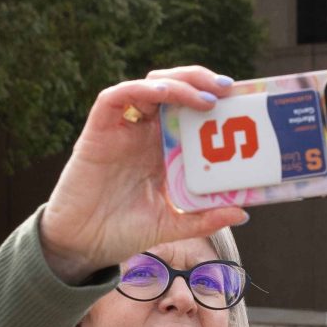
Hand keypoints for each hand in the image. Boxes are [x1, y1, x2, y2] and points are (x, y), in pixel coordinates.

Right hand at [38, 67, 244, 281]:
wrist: (84, 246)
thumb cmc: (123, 231)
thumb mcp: (172, 225)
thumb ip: (204, 218)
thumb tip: (242, 211)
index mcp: (162, 148)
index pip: (189, 109)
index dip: (213, 97)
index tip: (241, 101)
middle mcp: (143, 132)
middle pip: (173, 88)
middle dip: (201, 80)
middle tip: (229, 88)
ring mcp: (121, 129)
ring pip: (149, 85)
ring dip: (178, 82)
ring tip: (206, 95)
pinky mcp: (98, 131)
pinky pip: (116, 97)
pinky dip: (139, 88)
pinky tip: (162, 92)